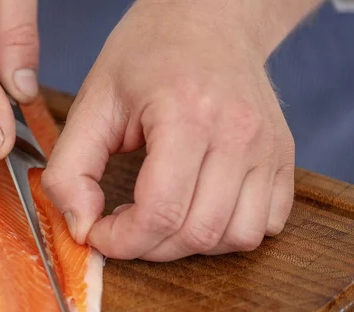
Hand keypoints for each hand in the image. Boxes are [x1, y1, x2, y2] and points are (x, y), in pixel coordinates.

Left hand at [42, 0, 315, 261]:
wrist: (210, 19)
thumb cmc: (148, 54)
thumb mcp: (93, 101)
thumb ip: (71, 169)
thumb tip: (81, 227)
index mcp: (186, 116)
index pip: (159, 213)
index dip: (121, 241)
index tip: (99, 232)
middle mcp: (238, 134)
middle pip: (196, 233)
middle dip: (148, 247)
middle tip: (123, 226)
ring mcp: (268, 148)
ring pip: (236, 239)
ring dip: (189, 245)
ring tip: (161, 217)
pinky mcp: (283, 156)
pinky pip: (266, 225)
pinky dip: (228, 234)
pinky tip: (198, 208)